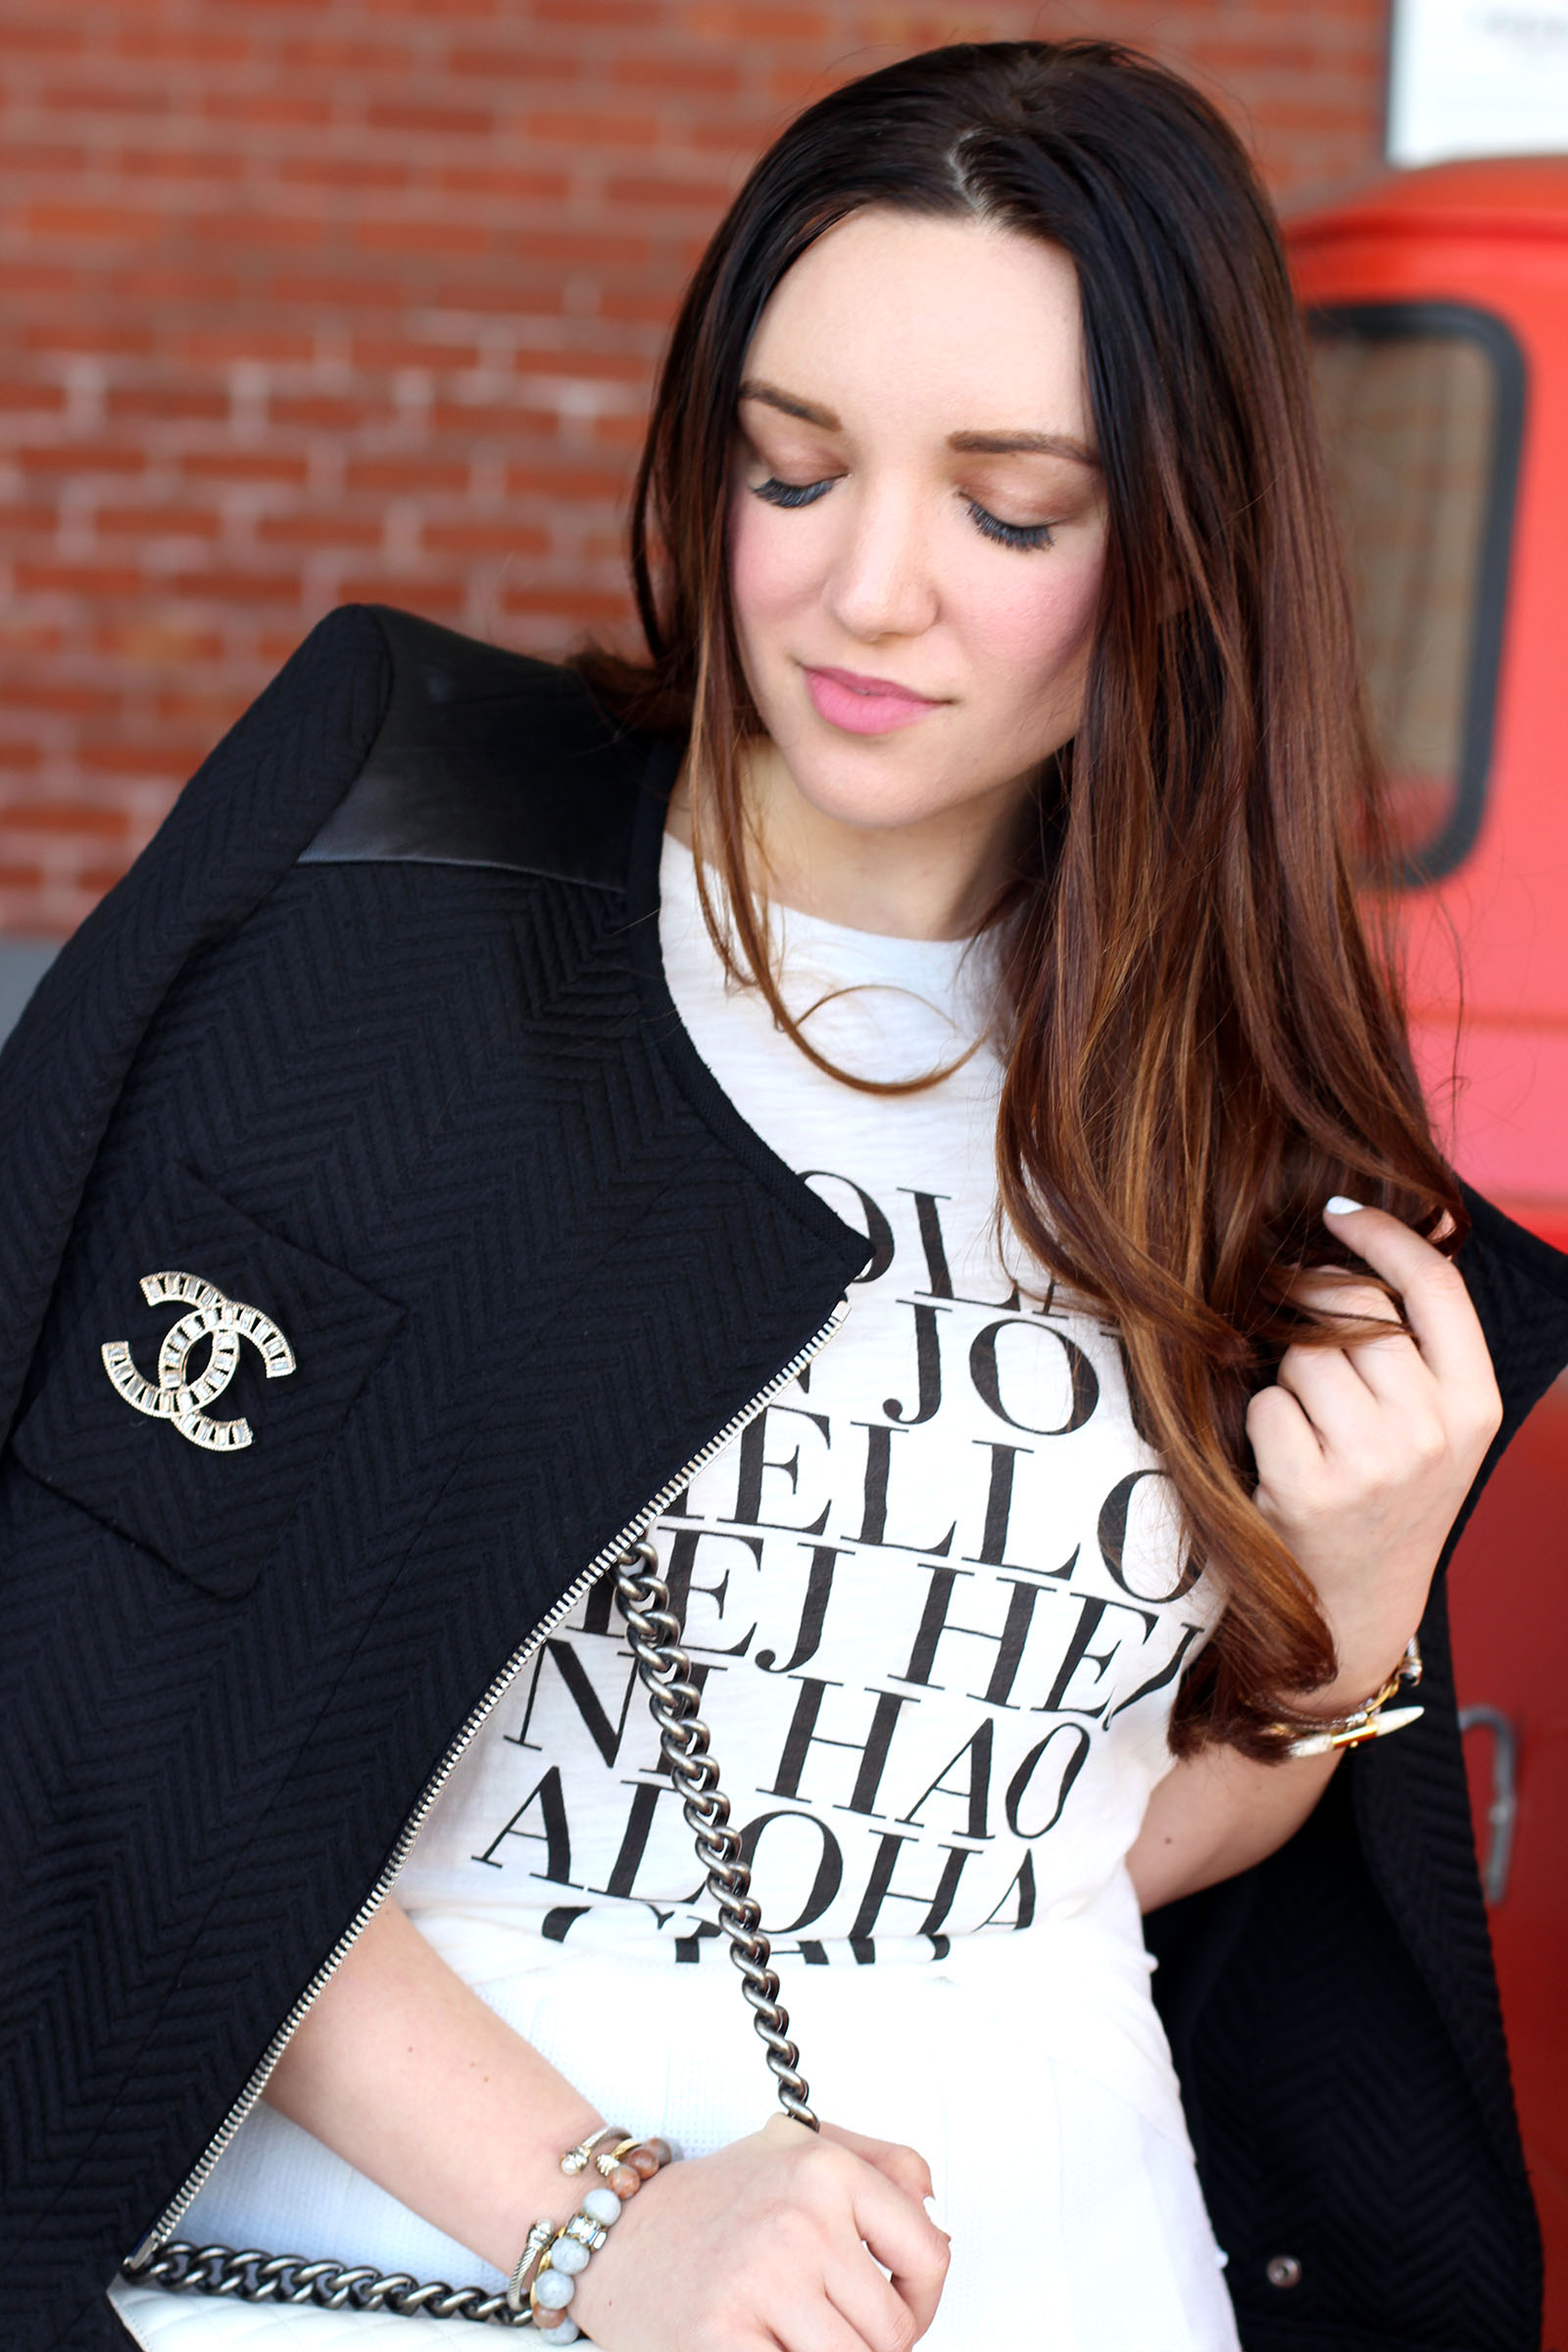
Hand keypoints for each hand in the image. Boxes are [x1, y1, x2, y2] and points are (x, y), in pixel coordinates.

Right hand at [568, 2112, 949, 2351]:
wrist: (616, 2234)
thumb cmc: (713, 2202)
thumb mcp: (801, 2149)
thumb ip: (884, 2166)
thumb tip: (937, 2210)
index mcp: (824, 2169)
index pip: (929, 2255)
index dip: (923, 2297)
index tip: (901, 2305)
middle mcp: (798, 2219)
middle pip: (893, 2330)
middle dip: (871, 2343)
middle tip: (828, 2327)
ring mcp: (761, 2280)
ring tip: (794, 2335)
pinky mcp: (722, 2340)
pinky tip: (767, 2343)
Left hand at [1244, 1199, 1501, 1707]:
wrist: (1355, 1606)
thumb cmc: (1386, 1493)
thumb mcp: (1435, 1425)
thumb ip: (1420, 1343)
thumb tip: (1367, 1230)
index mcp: (1476, 1405)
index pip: (1435, 1286)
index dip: (1384, 1233)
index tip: (1336, 1210)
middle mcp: (1434, 1431)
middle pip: (1356, 1309)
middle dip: (1314, 1308)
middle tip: (1302, 1338)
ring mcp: (1374, 1462)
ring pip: (1306, 1352)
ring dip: (1290, 1373)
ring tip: (1310, 1424)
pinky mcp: (1310, 1489)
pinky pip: (1267, 1403)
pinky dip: (1264, 1419)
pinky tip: (1284, 1458)